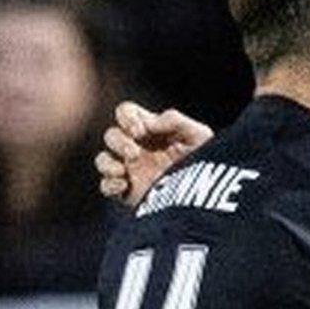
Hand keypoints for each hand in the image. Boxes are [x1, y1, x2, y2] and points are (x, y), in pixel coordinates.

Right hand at [96, 101, 211, 205]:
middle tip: (135, 154)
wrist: (207, 196)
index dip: (126, 117)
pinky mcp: (128, 192)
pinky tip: (124, 186)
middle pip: (111, 135)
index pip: (126, 112)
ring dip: (108, 163)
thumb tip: (149, 122)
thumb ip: (176, 120)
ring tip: (124, 170)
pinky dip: (110, 184)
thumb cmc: (205, 160)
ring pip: (103, 160)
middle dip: (119, 142)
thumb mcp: (198, 135)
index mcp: (150, 130)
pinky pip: (105, 186)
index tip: (139, 131)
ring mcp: (130, 170)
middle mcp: (136, 147)